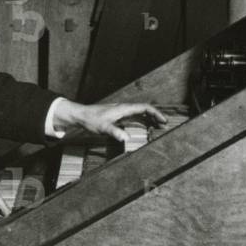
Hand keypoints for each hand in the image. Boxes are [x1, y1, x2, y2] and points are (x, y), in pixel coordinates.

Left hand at [50, 100, 166, 142]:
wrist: (81, 115)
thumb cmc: (91, 119)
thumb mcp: (102, 127)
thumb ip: (114, 132)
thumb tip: (126, 138)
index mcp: (123, 108)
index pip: (144, 107)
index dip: (155, 113)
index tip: (164, 121)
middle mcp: (124, 108)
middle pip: (144, 110)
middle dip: (155, 116)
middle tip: (164, 126)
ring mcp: (121, 112)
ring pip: (139, 113)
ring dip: (150, 119)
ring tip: (158, 127)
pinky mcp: (117, 116)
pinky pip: (134, 117)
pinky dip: (142, 121)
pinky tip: (144, 127)